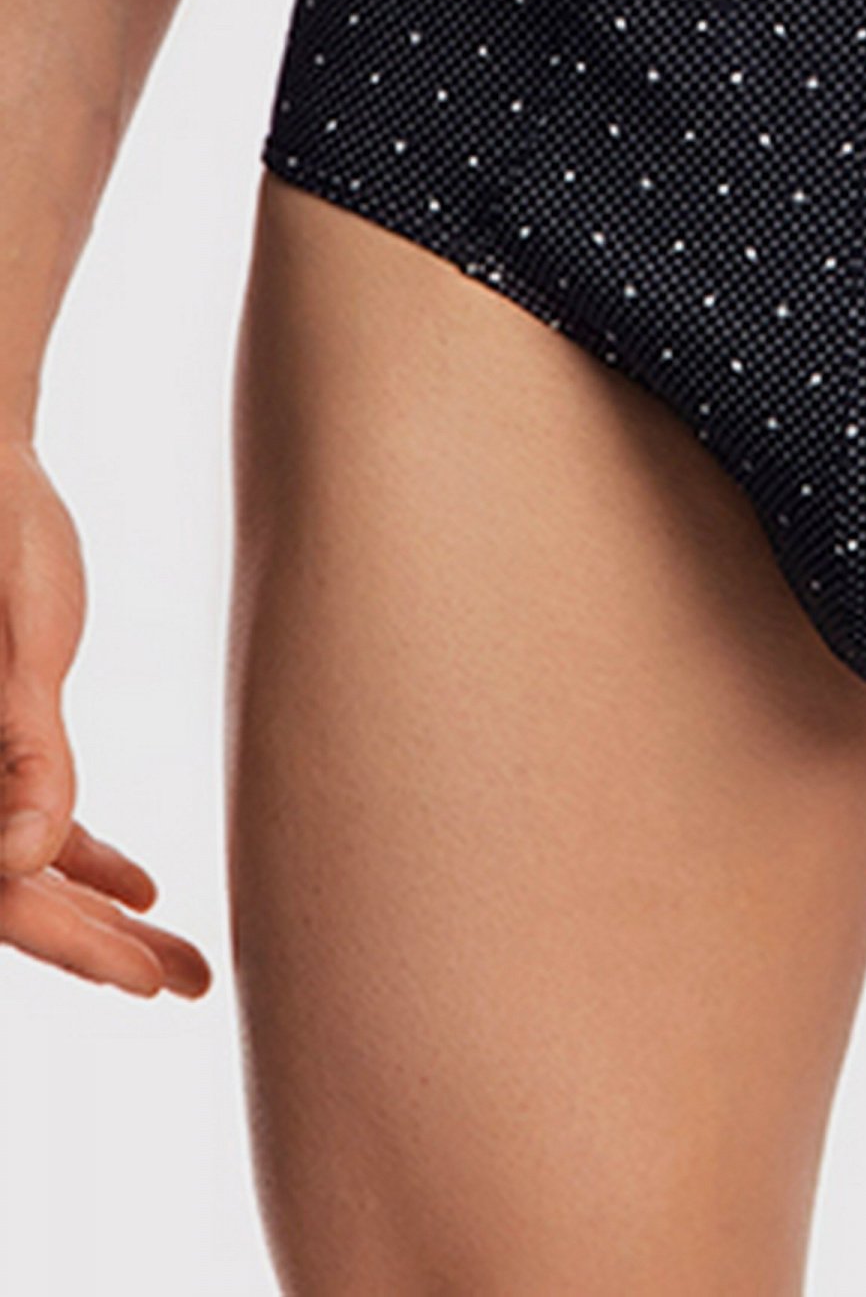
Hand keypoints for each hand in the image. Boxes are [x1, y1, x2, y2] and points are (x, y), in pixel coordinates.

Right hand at [1, 437, 211, 996]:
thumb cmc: (3, 536)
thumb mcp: (24, 642)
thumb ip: (25, 750)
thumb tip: (23, 863)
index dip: (64, 943)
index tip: (139, 979)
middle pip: (15, 896)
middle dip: (99, 951)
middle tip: (193, 983)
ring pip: (31, 868)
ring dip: (102, 918)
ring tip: (190, 965)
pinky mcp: (1, 738)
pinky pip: (36, 821)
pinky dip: (87, 860)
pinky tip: (147, 889)